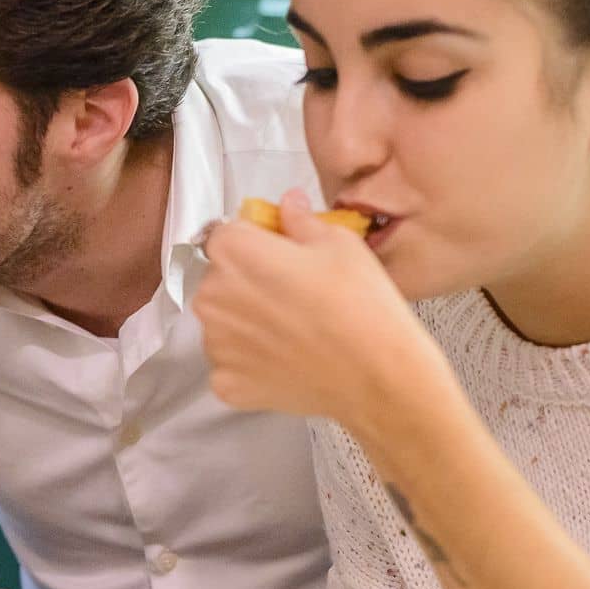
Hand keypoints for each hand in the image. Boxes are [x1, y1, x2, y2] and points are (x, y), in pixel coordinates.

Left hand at [192, 189, 457, 434]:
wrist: (378, 376)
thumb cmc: (360, 303)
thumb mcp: (339, 243)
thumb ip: (300, 219)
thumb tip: (288, 205)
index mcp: (233, 251)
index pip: (228, 235)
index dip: (256, 242)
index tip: (282, 256)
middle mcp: (211, 296)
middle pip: (221, 279)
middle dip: (249, 282)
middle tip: (294, 295)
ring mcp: (215, 344)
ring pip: (224, 322)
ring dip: (248, 323)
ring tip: (294, 330)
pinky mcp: (225, 384)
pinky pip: (231, 364)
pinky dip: (252, 363)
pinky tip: (287, 360)